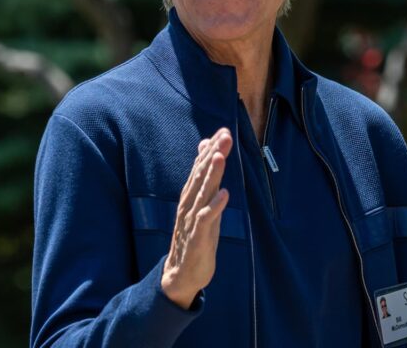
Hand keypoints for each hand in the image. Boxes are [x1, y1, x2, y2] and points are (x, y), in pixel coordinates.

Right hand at [160, 128, 231, 308]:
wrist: (181, 274)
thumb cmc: (195, 237)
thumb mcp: (202, 207)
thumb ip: (205, 182)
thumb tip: (208, 155)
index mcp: (191, 197)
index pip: (200, 168)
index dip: (211, 149)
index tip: (223, 131)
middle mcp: (189, 205)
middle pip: (201, 176)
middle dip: (213, 154)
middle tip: (225, 136)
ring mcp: (191, 221)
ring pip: (202, 193)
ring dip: (211, 175)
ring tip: (220, 156)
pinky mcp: (197, 238)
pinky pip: (205, 220)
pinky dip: (214, 206)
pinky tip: (224, 194)